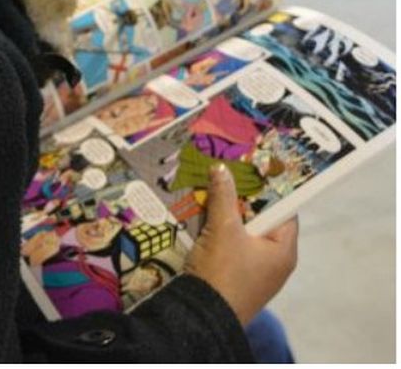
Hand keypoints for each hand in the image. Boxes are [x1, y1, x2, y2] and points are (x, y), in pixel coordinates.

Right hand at [183, 163, 298, 325]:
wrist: (202, 317)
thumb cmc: (223, 272)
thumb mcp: (222, 230)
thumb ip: (223, 197)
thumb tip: (222, 168)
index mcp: (284, 251)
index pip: (284, 211)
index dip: (268, 191)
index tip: (251, 171)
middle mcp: (275, 262)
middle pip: (261, 222)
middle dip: (240, 201)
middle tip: (224, 179)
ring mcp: (256, 273)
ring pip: (243, 235)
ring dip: (226, 218)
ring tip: (208, 197)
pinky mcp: (237, 280)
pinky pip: (231, 249)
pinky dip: (219, 235)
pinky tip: (201, 223)